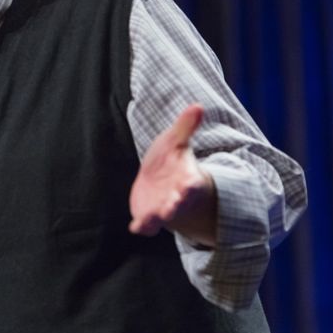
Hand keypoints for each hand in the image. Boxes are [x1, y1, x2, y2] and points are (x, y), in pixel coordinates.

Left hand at [128, 104, 216, 245]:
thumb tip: (197, 105)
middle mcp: (177, 196)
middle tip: (171, 208)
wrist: (161, 179)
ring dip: (158, 218)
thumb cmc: (171, 159)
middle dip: (175, 205)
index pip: (192, 182)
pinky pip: (146, 225)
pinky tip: (135, 227)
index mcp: (187, 178)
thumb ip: (185, 126)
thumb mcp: (176, 141)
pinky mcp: (148, 215)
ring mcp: (163, 208)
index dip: (191, 184)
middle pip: (179, 203)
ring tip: (150, 220)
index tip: (189, 184)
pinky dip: (142, 227)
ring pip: (163, 217)